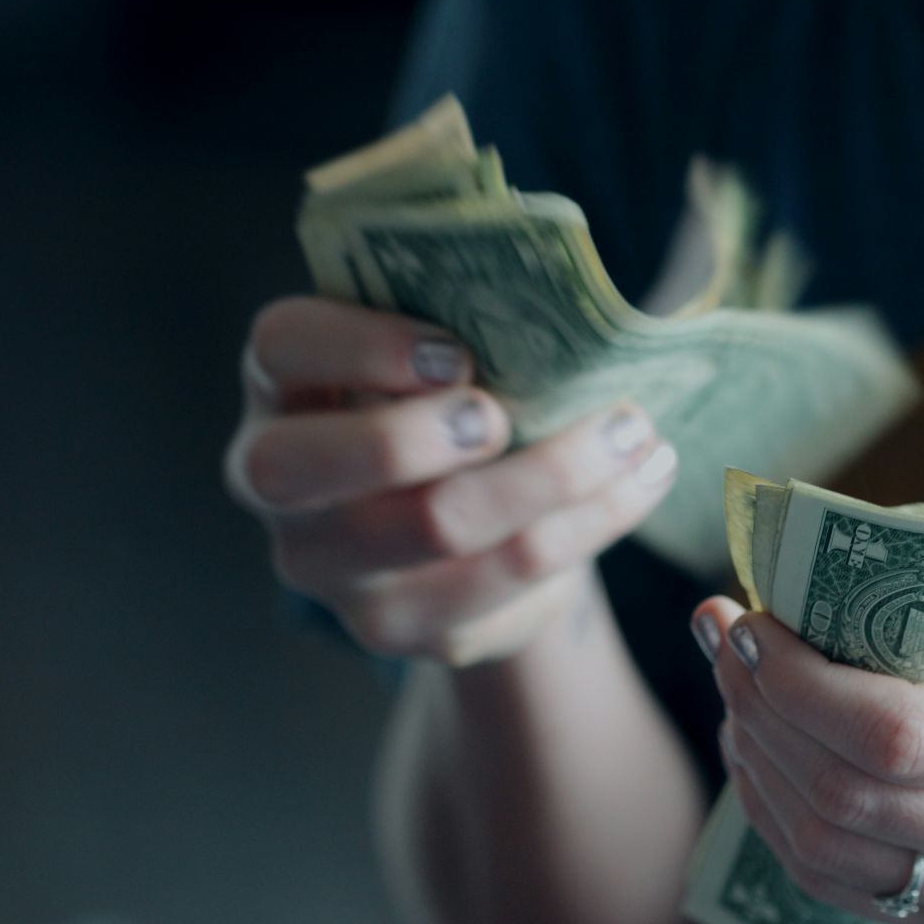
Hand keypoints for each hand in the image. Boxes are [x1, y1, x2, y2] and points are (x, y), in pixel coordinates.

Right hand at [225, 296, 677, 663]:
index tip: (455, 352)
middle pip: (312, 466)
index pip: (283, 348)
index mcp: (283, 387)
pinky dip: (591, 521)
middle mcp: (281, 486)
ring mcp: (334, 569)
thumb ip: (460, 321)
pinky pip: (508, 577)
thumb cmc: (451, 406)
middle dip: (417, 435)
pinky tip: (642, 479)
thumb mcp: (437, 355)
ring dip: (552, 473)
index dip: (360, 345)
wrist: (471, 533)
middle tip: (504, 415)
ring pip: (435, 526)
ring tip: (632, 432)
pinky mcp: (404, 626)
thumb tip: (557, 297)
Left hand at [693, 585, 923, 923]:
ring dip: (757, 763)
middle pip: (846, 797)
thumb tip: (803, 567)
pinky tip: (764, 750)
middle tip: (722, 635)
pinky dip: (783, 816)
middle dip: (758, 709)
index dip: (795, 681)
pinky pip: (844, 886)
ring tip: (735, 687)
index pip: (895, 735)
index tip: (748, 618)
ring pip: (828, 852)